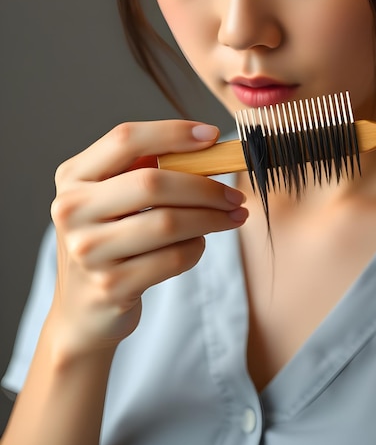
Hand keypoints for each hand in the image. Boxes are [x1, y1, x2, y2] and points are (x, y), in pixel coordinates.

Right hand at [49, 120, 247, 355]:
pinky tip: (199, 244)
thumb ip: (153, 169)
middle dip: (205, 187)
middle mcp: (71, 209)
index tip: (212, 136)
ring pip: (168, 222)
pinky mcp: (110, 285)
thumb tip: (211, 148)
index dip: (173, 133)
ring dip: (212, 218)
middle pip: (152, 182)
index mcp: (74, 176)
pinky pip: (174, 257)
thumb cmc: (113, 242)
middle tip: (235, 196)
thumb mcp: (118, 199)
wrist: (85, 311)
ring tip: (233, 217)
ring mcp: (87, 250)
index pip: (126, 139)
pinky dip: (197, 248)